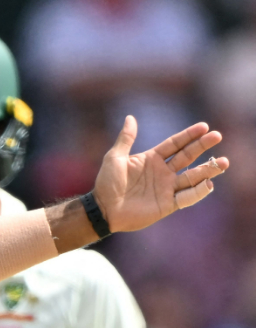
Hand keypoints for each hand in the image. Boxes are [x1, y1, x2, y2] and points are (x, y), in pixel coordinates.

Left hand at [93, 116, 227, 232]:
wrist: (103, 209)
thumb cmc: (106, 183)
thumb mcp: (115, 158)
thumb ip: (126, 139)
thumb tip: (130, 118)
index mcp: (152, 159)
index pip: (175, 144)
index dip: (189, 136)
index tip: (203, 127)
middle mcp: (163, 172)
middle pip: (187, 156)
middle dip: (203, 146)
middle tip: (217, 136)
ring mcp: (167, 188)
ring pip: (192, 177)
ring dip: (208, 170)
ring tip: (224, 162)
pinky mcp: (168, 204)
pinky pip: (187, 197)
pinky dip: (198, 192)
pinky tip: (208, 184)